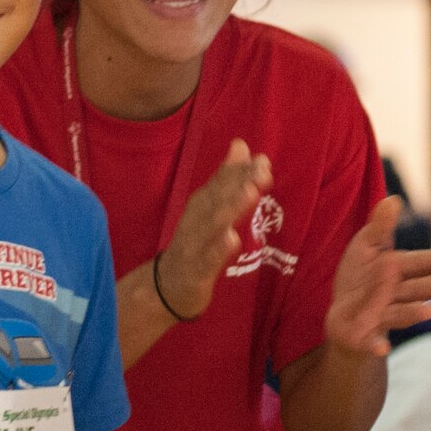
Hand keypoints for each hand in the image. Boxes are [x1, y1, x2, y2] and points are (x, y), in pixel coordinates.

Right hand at [155, 140, 271, 321]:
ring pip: (214, 225)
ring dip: (231, 208)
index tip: (263, 160)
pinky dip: (219, 249)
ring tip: (251, 193)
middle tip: (262, 170)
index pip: (221, 182)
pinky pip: (208, 260)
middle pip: (218, 199)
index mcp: (202, 204)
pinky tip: (233, 239)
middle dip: (239, 183)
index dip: (240, 171)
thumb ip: (226, 178)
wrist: (167, 286)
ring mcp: (195, 245)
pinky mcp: (197, 271)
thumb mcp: (210, 207)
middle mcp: (197, 220)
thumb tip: (241, 145)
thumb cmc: (195, 241)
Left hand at [324, 197, 430, 357]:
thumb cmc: (360, 277)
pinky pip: (370, 342)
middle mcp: (392, 296)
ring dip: (414, 313)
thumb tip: (394, 198)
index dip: (429, 262)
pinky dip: (376, 345)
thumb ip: (380, 226)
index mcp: (395, 272)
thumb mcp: (366, 246)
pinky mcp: (364, 337)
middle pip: (412, 290)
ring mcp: (380, 317)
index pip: (413, 264)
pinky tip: (383, 347)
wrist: (343, 315)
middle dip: (430, 287)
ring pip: (398, 314)